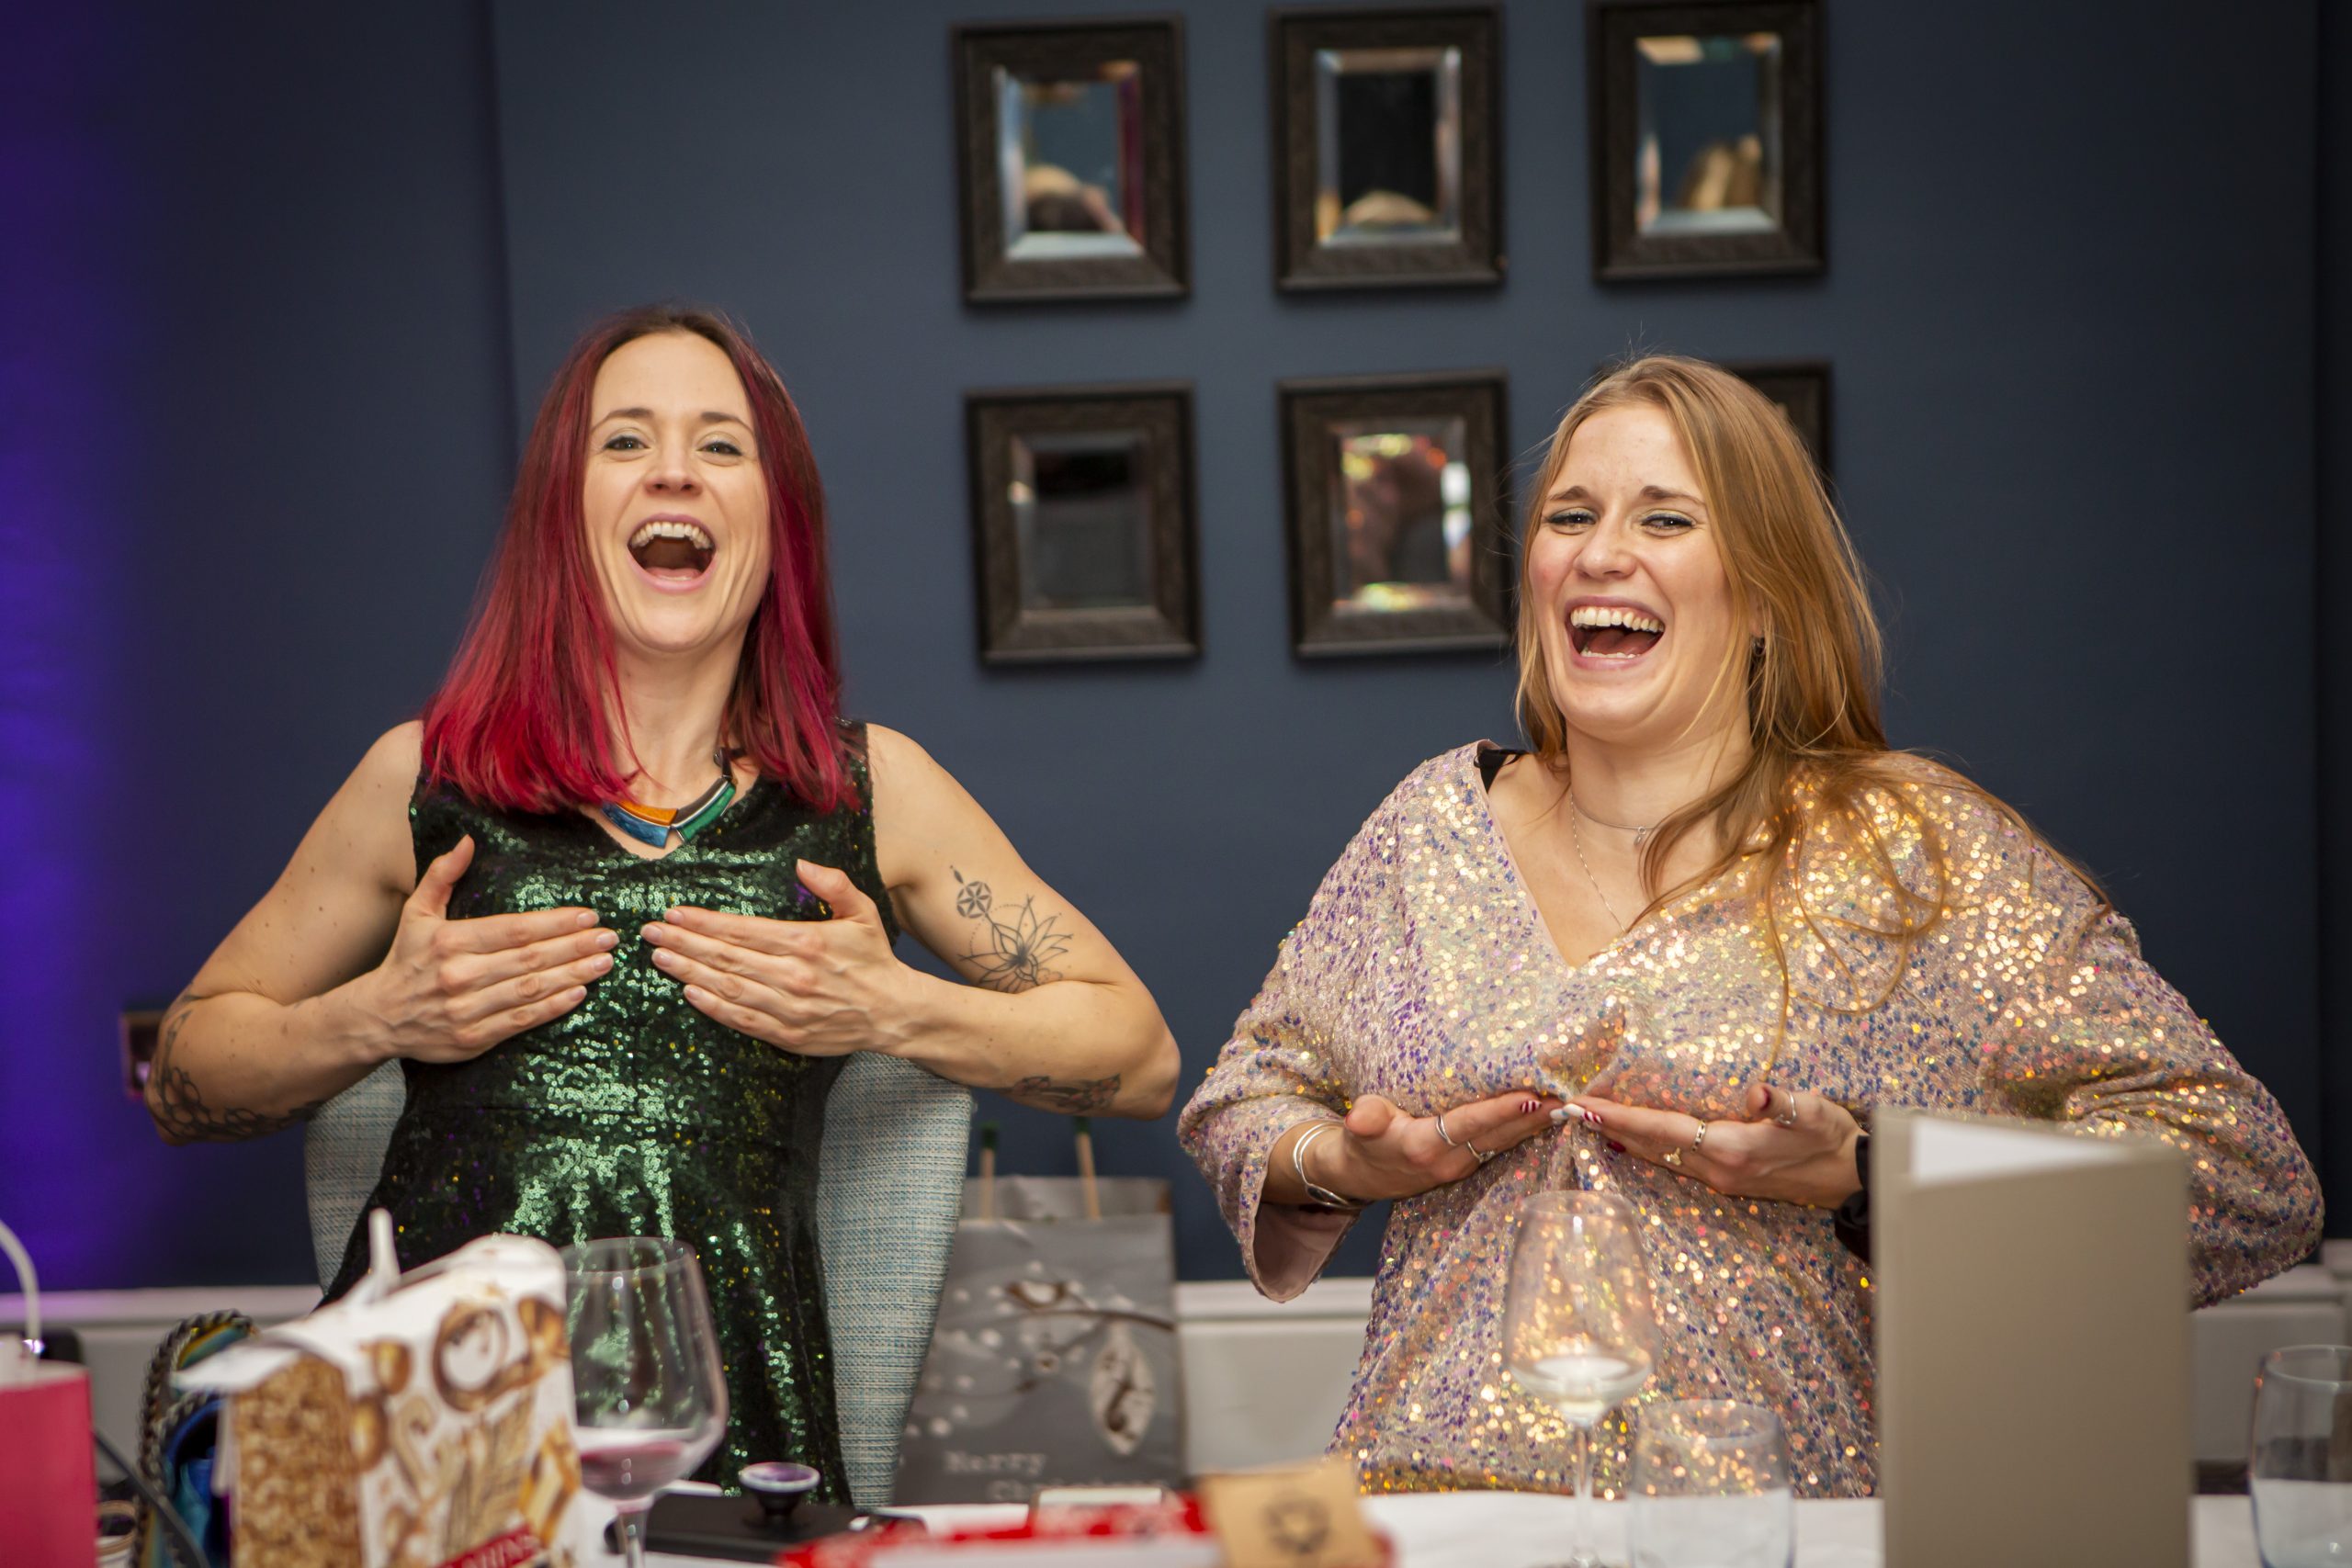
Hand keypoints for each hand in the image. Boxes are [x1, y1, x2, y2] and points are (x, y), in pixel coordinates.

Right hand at [355, 835, 611, 1062]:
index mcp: (450, 941)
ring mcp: (467, 1009)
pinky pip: (521, 1021)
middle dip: (574, 947)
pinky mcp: (473, 1038)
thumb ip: (442, 875)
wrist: (377, 1017)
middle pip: (529, 959)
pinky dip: (553, 1008)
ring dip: (573, 975)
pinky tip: (579, 993)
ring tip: (603, 962)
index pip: (514, 929)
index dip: (554, 923)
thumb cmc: (405, 960)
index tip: (587, 916)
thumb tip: (468, 840)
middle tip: (609, 937)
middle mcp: (460, 975)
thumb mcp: (416, 913)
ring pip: (531, 990)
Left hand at [644, 860, 911, 1056]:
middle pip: (726, 957)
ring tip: (660, 957)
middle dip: (684, 942)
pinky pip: (742, 1020)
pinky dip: (713, 1007)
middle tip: (650, 931)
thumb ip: (834, 885)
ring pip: (728, 988)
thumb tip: (802, 864)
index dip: (704, 922)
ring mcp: (789, 1008)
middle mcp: (793, 976)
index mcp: (806, 942)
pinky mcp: (788, 1034)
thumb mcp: (864, 912)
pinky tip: (689, 992)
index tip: (674, 912)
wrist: (893, 1012)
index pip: (742, 930)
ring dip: (689, 971)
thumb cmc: (874, 959)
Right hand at [1314, 1090, 1565, 1202]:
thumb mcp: (1359, 1129)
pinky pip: (1503, 1145)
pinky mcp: (1469, 1165)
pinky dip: (1527, 1129)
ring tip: (1572, 1102)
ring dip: (1540, 1123)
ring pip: (1507, 1141)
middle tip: (1571, 1093)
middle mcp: (1450, 1160)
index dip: (1499, 1111)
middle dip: (1537, 1115)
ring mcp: (1463, 1166)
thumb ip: (1365, 1120)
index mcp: (1424, 1146)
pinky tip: (1550, 1115)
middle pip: (1501, 1134)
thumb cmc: (1362, 1143)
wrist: (1360, 1177)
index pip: (1469, 1124)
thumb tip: (1357, 1119)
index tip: (1530, 1095)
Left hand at [1567, 1080, 1861, 1207]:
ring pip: (1657, 1156)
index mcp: (1729, 1150)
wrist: (1854, 1176)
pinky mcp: (1727, 1180)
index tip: (1581, 1105)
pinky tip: (1631, 1138)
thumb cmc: (1831, 1137)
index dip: (1619, 1116)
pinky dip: (1646, 1146)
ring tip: (1587, 1118)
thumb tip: (1758, 1092)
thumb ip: (1783, 1103)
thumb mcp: (1812, 1112)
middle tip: (1565, 1108)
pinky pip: (1673, 1162)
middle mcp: (1716, 1170)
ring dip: (1621, 1137)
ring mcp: (1720, 1179)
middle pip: (1647, 1146)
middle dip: (1605, 1126)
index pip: (1660, 1129)